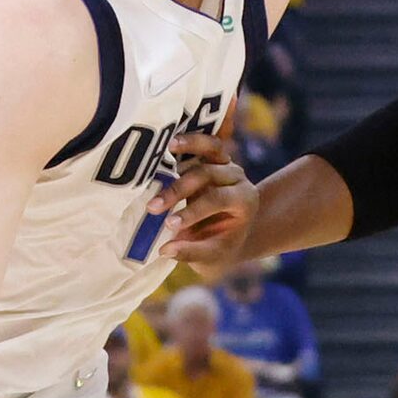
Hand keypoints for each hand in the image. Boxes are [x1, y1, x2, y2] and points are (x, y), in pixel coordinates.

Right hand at [151, 131, 260, 271]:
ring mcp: (226, 163)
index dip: (192, 212)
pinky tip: (170, 142)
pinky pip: (204, 142)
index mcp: (244, 201)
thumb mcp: (211, 258)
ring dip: (186, 149)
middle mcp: (237, 178)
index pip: (216, 200)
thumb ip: (192, 253)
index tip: (168, 224)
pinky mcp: (212, 155)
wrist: (228, 234)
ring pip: (210, 148)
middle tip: (153, 207)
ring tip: (166, 149)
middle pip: (207, 175)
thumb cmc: (219, 247)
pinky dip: (189, 139)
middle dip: (177, 190)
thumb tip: (166, 250)